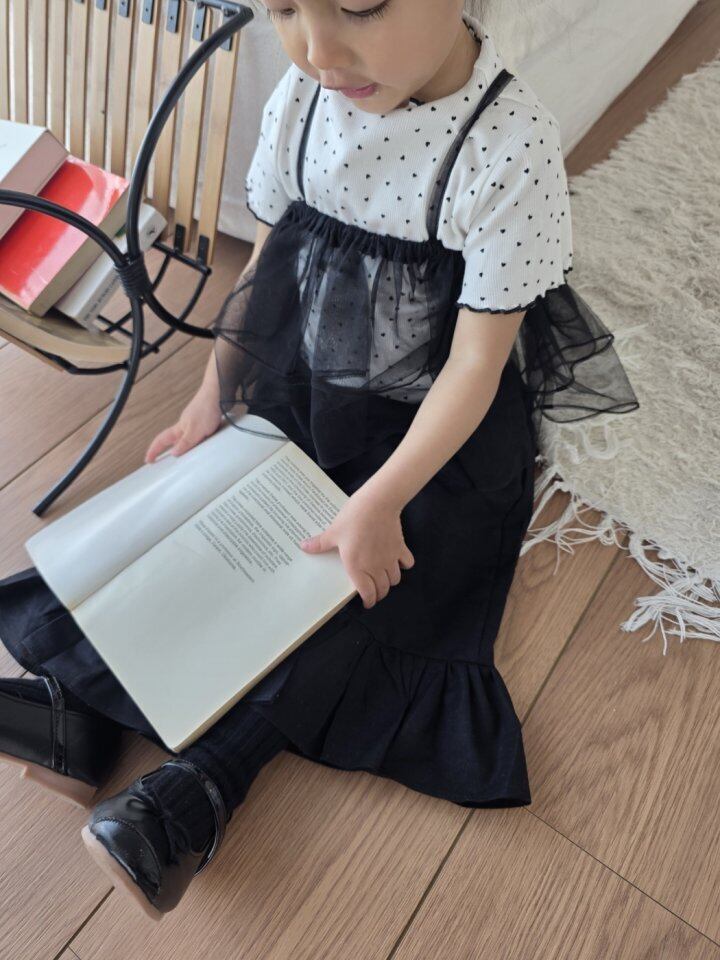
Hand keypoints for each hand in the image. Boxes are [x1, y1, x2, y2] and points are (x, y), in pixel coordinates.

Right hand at [144, 389, 223, 462]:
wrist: (218, 393)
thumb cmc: (206, 408)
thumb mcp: (195, 430)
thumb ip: (185, 442)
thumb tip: (173, 453)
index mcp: (179, 429)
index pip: (161, 441)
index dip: (154, 451)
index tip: (148, 460)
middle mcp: (185, 426)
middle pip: (172, 440)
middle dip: (166, 450)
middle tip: (163, 462)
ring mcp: (194, 423)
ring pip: (185, 438)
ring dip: (182, 447)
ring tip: (183, 459)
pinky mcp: (205, 421)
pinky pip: (197, 435)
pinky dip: (195, 442)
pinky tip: (201, 446)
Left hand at [299, 489, 414, 608]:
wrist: (378, 503)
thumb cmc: (353, 518)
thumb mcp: (333, 532)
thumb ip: (320, 543)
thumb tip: (302, 546)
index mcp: (357, 567)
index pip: (368, 594)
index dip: (369, 601)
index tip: (367, 602)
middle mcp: (376, 567)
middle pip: (383, 590)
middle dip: (379, 594)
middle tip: (374, 591)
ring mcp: (390, 558)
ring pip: (395, 579)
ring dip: (390, 582)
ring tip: (383, 577)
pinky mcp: (400, 548)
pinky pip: (407, 563)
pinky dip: (403, 565)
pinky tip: (397, 561)